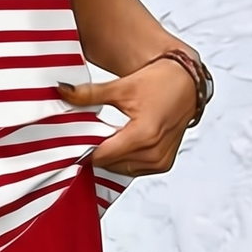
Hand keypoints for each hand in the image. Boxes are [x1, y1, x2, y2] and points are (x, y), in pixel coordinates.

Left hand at [57, 55, 197, 175]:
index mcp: (144, 134)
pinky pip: (134, 169)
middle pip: (109, 163)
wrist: (188, 83)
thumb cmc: (161, 82)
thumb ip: (90, 94)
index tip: (74, 140)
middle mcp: (153, 152)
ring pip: (120, 168)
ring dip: (111, 156)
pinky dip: (124, 159)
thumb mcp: (122, 87)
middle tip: (91, 134)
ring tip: (109, 136)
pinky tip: (123, 143)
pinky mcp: (163, 165)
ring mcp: (159, 161)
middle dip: (98, 150)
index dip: (85, 147)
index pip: (102, 155)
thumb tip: (63, 91)